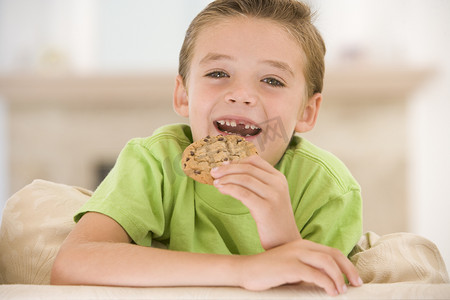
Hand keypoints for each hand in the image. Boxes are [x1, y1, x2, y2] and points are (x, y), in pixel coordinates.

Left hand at [210, 155, 299, 248]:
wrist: (286, 241)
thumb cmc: (272, 219)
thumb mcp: (269, 196)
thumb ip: (257, 183)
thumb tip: (230, 170)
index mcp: (279, 178)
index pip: (255, 161)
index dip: (236, 161)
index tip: (223, 165)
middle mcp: (278, 184)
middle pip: (248, 168)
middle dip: (227, 169)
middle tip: (213, 172)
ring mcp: (273, 196)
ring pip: (244, 179)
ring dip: (226, 179)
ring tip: (216, 183)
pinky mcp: (266, 208)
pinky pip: (243, 193)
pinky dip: (229, 189)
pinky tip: (221, 190)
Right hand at [237, 238, 362, 295]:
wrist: (246, 270)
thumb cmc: (269, 271)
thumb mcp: (291, 267)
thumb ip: (308, 269)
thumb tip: (328, 281)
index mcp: (303, 245)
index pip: (332, 252)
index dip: (346, 264)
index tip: (354, 278)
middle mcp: (301, 246)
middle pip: (333, 255)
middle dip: (348, 270)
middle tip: (356, 284)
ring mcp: (295, 255)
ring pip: (327, 263)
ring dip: (339, 278)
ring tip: (341, 291)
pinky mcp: (290, 266)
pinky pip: (315, 274)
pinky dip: (327, 283)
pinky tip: (330, 291)